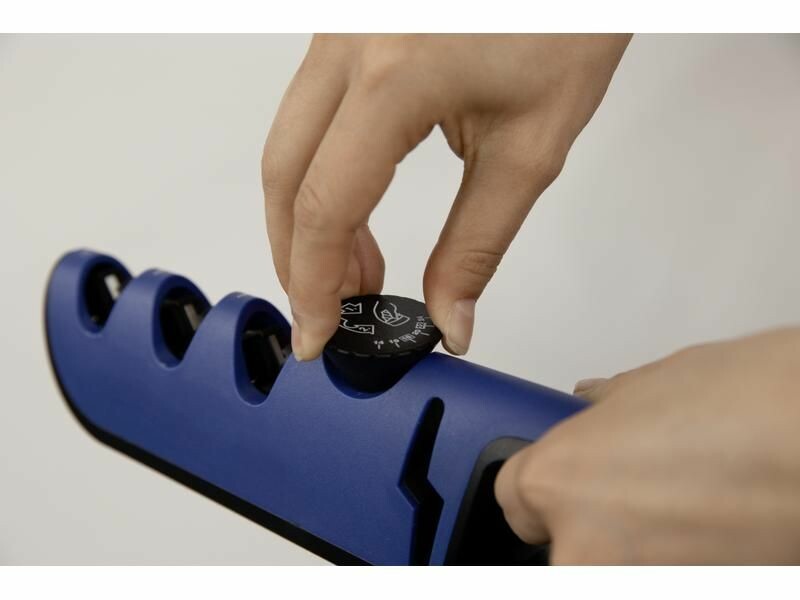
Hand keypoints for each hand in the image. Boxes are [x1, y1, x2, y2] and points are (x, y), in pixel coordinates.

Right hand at [262, 34, 630, 359]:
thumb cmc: (566, 24)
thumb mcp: (530, 149)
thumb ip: (478, 245)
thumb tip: (449, 317)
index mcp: (395, 75)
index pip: (325, 204)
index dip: (314, 283)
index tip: (320, 333)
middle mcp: (349, 43)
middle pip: (284, 176)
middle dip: (297, 258)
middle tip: (332, 311)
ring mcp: (339, 30)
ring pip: (288, 145)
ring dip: (307, 220)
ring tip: (355, 275)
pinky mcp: (346, 30)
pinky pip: (310, 116)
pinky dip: (321, 176)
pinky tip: (354, 214)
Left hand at [495, 327, 799, 563]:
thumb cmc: (754, 404)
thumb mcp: (654, 384)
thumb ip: (607, 408)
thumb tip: (594, 404)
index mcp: (558, 483)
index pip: (513, 498)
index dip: (541, 489)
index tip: (560, 486)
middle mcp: (584, 548)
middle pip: (558, 544)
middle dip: (589, 521)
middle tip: (639, 492)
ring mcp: (636, 586)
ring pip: (608, 568)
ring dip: (634, 547)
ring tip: (687, 507)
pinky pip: (656, 578)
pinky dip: (672, 562)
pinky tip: (708, 529)